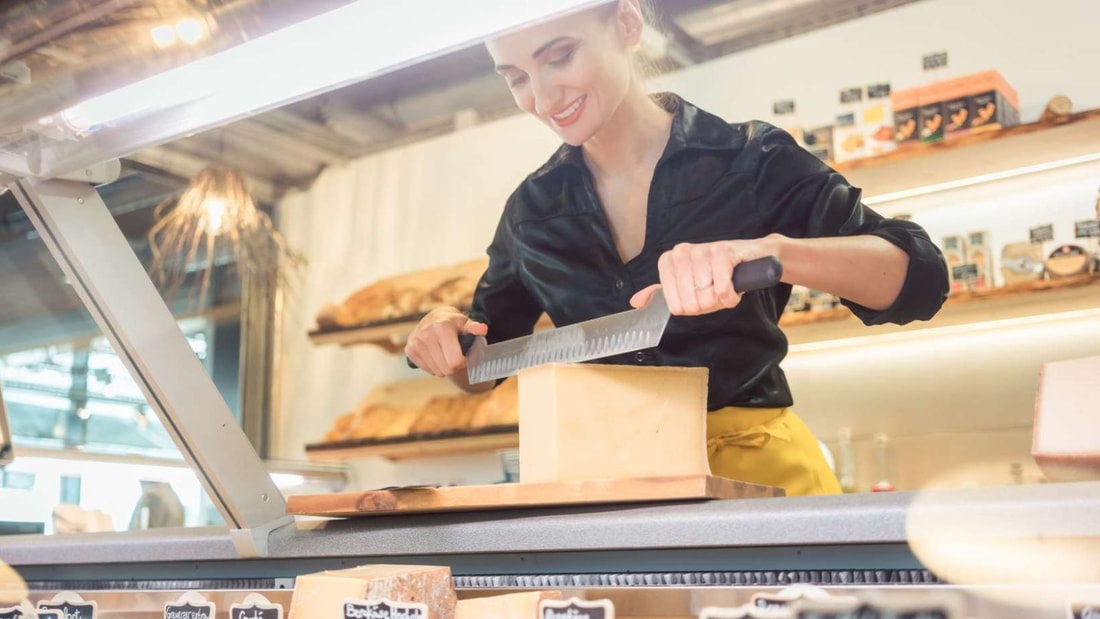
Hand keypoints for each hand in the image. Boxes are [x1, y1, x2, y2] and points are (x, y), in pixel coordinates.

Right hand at [405, 306, 487, 377]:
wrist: (433, 318)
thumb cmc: (453, 323)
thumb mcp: (465, 323)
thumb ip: (474, 328)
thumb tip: (483, 329)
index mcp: (442, 328)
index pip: (455, 361)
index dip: (463, 362)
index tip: (464, 356)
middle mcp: (426, 334)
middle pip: (446, 368)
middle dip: (454, 367)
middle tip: (456, 357)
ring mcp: (416, 343)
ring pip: (436, 371)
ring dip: (444, 368)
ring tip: (446, 356)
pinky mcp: (410, 350)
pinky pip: (427, 370)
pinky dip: (434, 367)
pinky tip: (436, 356)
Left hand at [630, 235, 782, 314]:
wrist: (747, 259)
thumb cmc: (715, 275)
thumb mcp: (685, 287)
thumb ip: (660, 293)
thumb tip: (635, 303)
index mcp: (668, 261)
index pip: (673, 304)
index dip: (690, 307)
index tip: (698, 298)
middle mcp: (682, 252)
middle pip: (690, 302)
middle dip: (707, 305)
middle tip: (714, 294)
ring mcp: (702, 249)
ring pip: (706, 295)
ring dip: (720, 299)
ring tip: (724, 288)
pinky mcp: (722, 251)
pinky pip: (723, 288)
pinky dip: (730, 295)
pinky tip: (733, 287)